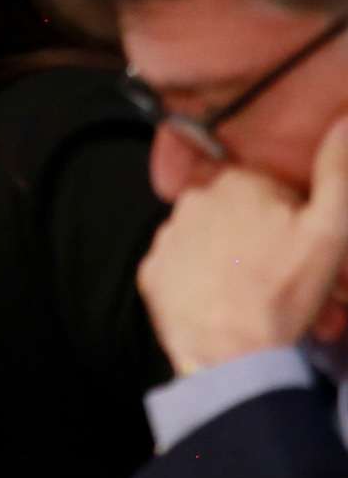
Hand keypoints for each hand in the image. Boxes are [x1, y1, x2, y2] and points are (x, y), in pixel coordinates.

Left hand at [138, 119, 347, 374]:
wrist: (233, 354)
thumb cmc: (284, 290)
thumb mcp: (329, 230)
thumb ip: (336, 172)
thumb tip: (344, 122)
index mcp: (236, 184)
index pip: (268, 189)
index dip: (291, 217)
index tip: (299, 245)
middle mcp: (191, 202)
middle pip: (235, 213)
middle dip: (259, 237)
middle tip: (281, 273)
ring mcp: (165, 238)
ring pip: (207, 240)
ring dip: (228, 257)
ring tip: (254, 291)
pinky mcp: (150, 273)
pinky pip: (180, 268)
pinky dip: (199, 280)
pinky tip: (223, 299)